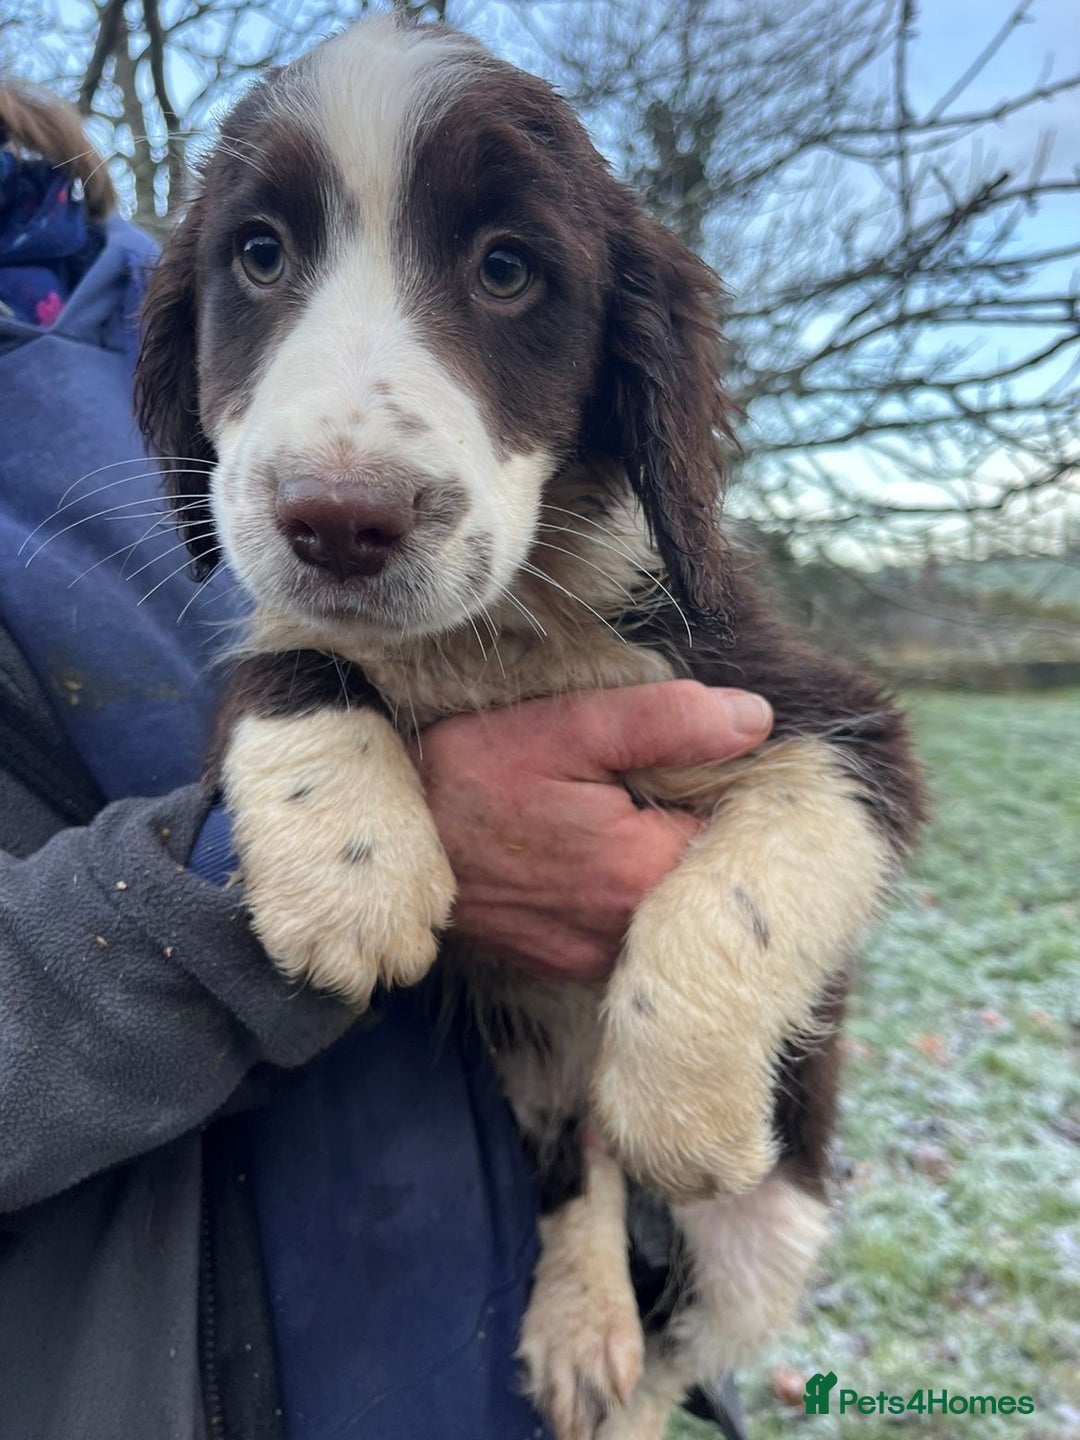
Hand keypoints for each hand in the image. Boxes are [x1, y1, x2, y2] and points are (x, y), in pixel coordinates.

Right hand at [413, 682, 772, 981]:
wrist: (389, 838)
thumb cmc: (469, 775)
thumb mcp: (566, 727)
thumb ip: (667, 722)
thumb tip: (756, 718)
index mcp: (641, 872)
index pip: (744, 839)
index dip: (740, 794)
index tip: (716, 760)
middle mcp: (629, 933)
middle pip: (713, 878)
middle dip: (709, 825)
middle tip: (679, 775)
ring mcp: (599, 958)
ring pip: (674, 904)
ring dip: (671, 858)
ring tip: (639, 808)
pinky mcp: (573, 964)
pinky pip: (635, 925)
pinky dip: (635, 887)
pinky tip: (609, 846)